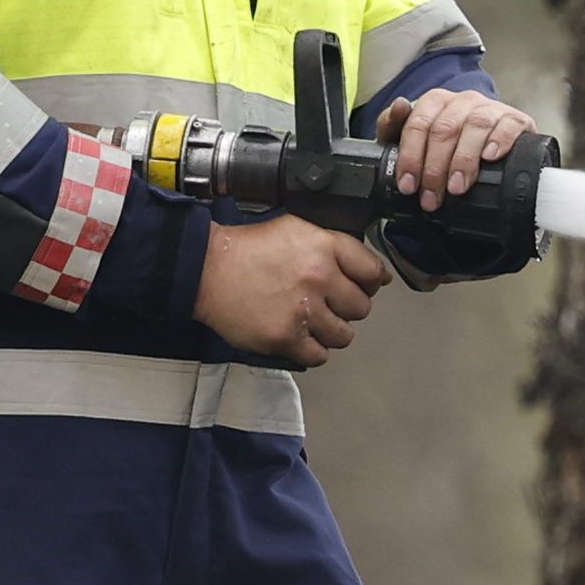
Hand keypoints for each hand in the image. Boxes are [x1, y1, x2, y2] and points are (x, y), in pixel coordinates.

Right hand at [195, 211, 390, 365]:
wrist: (207, 269)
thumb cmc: (248, 250)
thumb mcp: (295, 229)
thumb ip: (335, 247)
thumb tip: (377, 274)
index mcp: (324, 247)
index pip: (373, 271)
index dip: (370, 281)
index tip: (362, 285)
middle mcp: (318, 278)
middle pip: (361, 307)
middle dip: (346, 306)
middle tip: (326, 302)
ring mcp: (304, 310)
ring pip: (344, 335)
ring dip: (331, 331)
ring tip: (311, 320)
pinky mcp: (287, 337)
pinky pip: (320, 355)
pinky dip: (313, 350)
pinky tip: (300, 336)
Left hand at [381, 86, 539, 202]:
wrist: (490, 147)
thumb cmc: (448, 144)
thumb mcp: (414, 138)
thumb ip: (393, 126)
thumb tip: (397, 106)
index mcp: (435, 101)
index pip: (419, 124)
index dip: (411, 156)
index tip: (408, 186)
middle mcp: (463, 101)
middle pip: (445, 129)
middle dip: (435, 168)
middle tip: (432, 198)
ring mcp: (490, 109)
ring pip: (475, 126)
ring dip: (463, 160)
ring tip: (457, 188)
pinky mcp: (515, 120)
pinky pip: (508, 125)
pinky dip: (499, 140)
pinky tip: (490, 157)